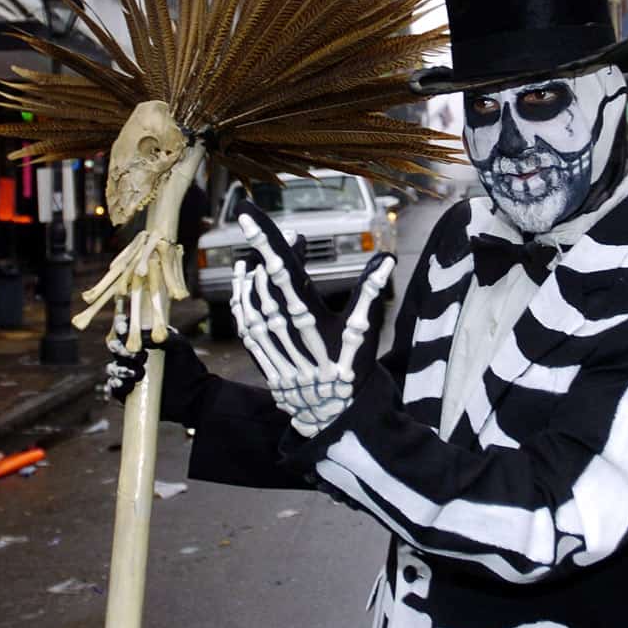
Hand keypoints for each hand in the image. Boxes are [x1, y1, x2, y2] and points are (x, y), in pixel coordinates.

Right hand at [105, 321, 210, 424]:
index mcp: (143, 339)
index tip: (123, 330)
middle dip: (120, 349)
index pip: (124, 328)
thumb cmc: (187, 365)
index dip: (119, 326)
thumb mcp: (180, 346)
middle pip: (114, 347)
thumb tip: (144, 336)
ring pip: (112, 368)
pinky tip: (127, 385)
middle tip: (138, 356)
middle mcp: (132, 354)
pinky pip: (114, 387)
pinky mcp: (127, 391)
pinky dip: (116, 385)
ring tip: (141, 374)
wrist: (193, 394)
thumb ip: (164, 337)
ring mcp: (128, 373)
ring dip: (121, 369)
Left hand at [231, 201, 394, 436]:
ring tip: (253, 252)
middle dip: (259, 247)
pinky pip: (244, 322)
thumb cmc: (352, 369)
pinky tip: (243, 283)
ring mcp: (271, 343)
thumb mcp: (365, 331)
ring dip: (250, 272)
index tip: (249, 212)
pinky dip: (240, 299)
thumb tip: (386, 258)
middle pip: (266, 279)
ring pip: (252, 298)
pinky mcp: (263, 356)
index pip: (285, 268)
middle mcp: (286, 327)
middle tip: (252, 219)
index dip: (266, 239)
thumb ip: (370, 292)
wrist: (333, 415)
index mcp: (311, 315)